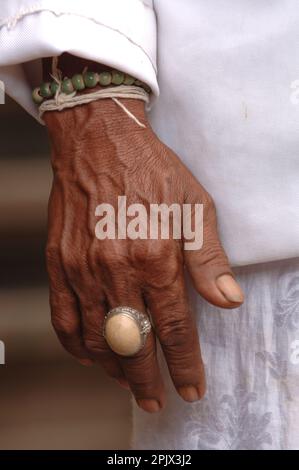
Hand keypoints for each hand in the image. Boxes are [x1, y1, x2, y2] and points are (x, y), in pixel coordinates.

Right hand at [44, 98, 243, 412]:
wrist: (99, 142)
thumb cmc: (151, 171)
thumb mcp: (194, 207)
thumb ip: (209, 259)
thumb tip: (228, 301)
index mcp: (156, 255)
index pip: (174, 328)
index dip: (184, 365)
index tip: (190, 389)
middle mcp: (116, 268)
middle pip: (133, 343)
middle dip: (147, 381)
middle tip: (156, 400)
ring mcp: (82, 267)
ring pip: (96, 338)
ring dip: (114, 369)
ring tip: (128, 382)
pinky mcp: (59, 263)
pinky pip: (63, 317)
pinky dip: (76, 345)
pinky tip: (90, 356)